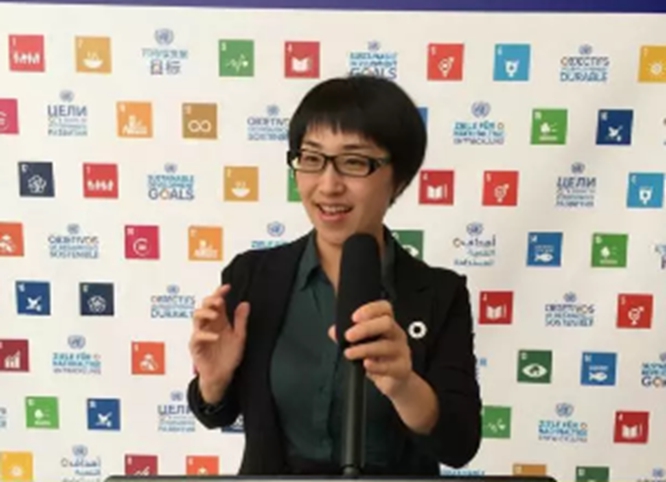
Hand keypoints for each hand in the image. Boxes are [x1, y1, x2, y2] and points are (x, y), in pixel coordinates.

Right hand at [189, 284, 249, 402]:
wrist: (222, 377)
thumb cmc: (228, 357)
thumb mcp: (240, 337)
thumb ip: (241, 320)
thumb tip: (245, 304)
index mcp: (219, 322)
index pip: (217, 303)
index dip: (219, 293)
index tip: (227, 287)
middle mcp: (209, 326)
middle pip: (203, 306)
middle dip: (210, 300)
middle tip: (219, 301)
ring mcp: (201, 335)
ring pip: (196, 318)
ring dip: (205, 313)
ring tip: (215, 314)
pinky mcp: (196, 347)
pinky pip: (196, 337)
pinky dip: (205, 335)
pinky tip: (215, 336)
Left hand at [328, 300, 411, 398]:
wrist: (394, 381)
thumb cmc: (378, 359)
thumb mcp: (361, 345)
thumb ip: (348, 337)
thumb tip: (333, 331)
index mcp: (386, 324)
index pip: (384, 308)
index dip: (370, 309)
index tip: (354, 317)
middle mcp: (396, 334)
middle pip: (387, 323)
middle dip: (365, 328)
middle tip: (348, 336)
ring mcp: (401, 351)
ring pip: (386, 345)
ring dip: (364, 349)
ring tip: (349, 353)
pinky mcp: (402, 368)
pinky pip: (390, 366)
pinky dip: (376, 366)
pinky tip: (365, 365)